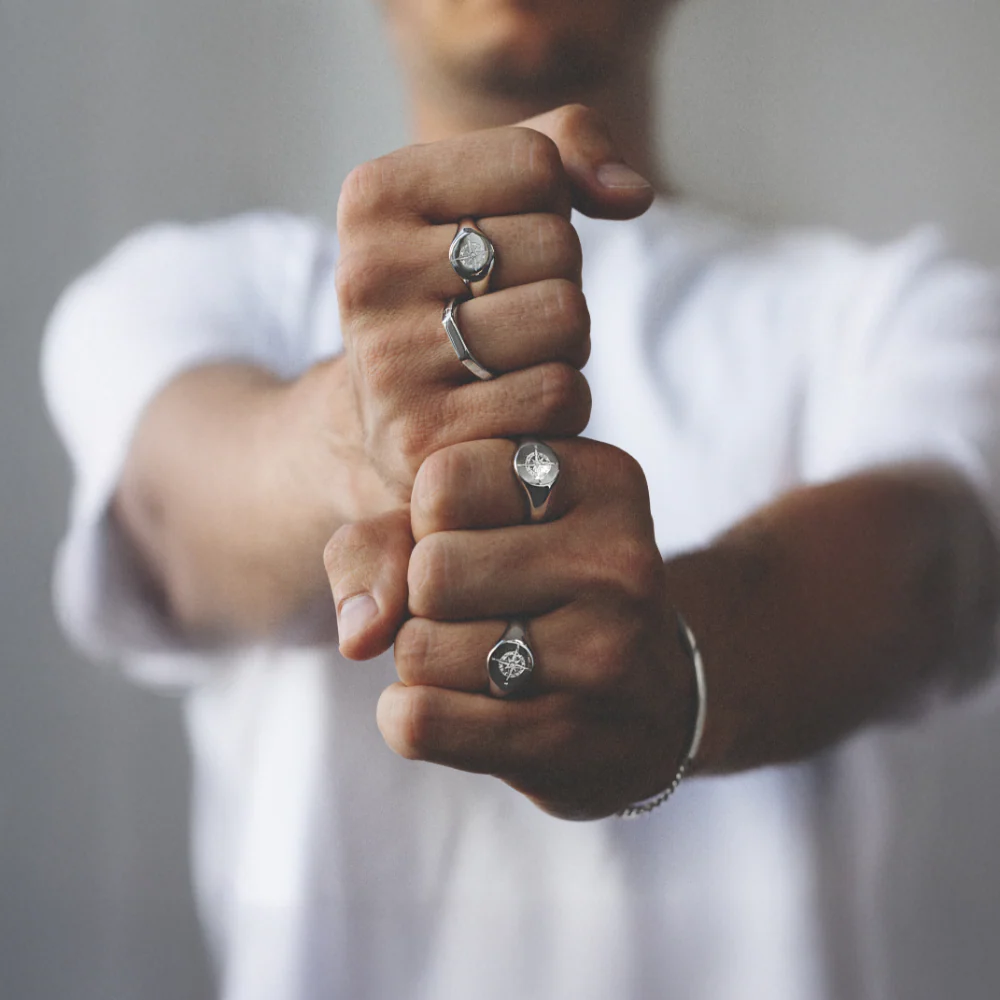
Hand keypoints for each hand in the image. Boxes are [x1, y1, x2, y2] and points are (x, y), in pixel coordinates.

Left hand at [325, 438, 696, 819]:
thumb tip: (360, 631)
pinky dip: (406, 716)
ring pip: (418, 649)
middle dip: (420, 594)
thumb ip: (392, 536)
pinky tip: (454, 706)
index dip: (426, 517)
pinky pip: (420, 721)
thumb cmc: (546, 591)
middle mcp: (618, 560)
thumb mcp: (489, 525)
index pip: (444, 480)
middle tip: (468, 606)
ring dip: (421, 659)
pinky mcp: (569, 736)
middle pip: (429, 569)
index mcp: (602, 481)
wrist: (649, 705)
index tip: (467, 534)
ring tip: (478, 655)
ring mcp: (603, 653)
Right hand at [335, 104, 653, 497]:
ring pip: (565, 318)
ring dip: (567, 345)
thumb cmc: (450, 294)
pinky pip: (558, 394)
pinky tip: (514, 408)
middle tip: (509, 313)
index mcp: (373, 196)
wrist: (382, 419)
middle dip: (559, 281)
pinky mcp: (424, 436)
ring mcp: (389, 361)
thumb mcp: (484, 200)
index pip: (535, 162)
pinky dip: (562, 405)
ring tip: (512, 358)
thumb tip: (632, 194)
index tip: (504, 242)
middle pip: (557, 245)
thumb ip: (564, 147)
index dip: (551, 205)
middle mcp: (367, 275)